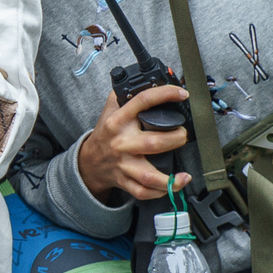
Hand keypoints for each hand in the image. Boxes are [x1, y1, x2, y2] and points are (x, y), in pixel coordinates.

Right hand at [78, 85, 193, 202]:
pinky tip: (175, 184)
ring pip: (149, 175)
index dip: (165, 94)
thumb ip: (124, 96)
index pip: (142, 102)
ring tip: (184, 174)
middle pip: (154, 143)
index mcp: (118, 121)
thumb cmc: (105, 135)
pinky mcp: (125, 180)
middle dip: (177, 138)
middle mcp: (122, 143)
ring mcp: (124, 164)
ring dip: (170, 178)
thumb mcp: (109, 111)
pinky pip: (145, 191)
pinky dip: (162, 191)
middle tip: (183, 135)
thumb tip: (146, 81)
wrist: (88, 162)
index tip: (182, 93)